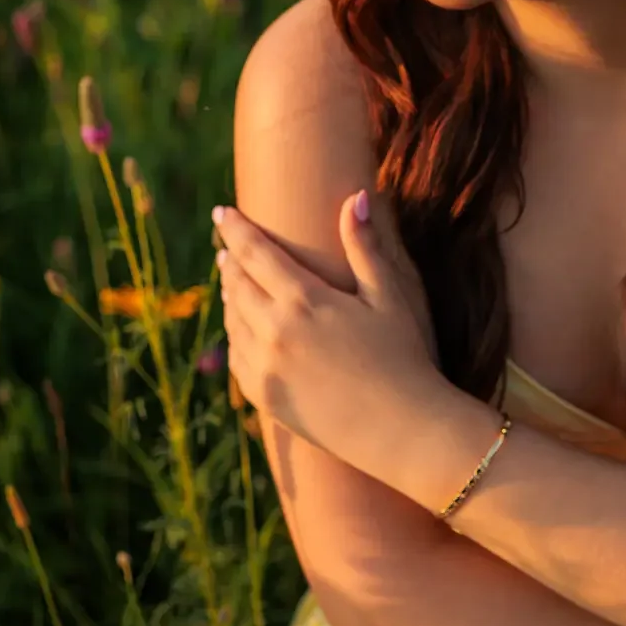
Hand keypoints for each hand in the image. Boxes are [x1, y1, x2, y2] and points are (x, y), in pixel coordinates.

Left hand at [215, 190, 442, 462]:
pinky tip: (242, 329)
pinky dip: (234, 335)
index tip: (221, 213)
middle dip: (230, 261)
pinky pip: (236, 357)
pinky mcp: (264, 397)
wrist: (401, 429)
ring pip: (232, 320)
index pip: (255, 253)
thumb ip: (365, 247)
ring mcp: (265, 367)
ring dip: (230, 296)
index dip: (235, 230)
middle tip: (226, 247)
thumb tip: (357, 196)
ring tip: (232, 282)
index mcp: (305, 301)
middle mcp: (275, 331)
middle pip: (237, 285)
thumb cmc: (404, 357)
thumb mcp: (389, 297)